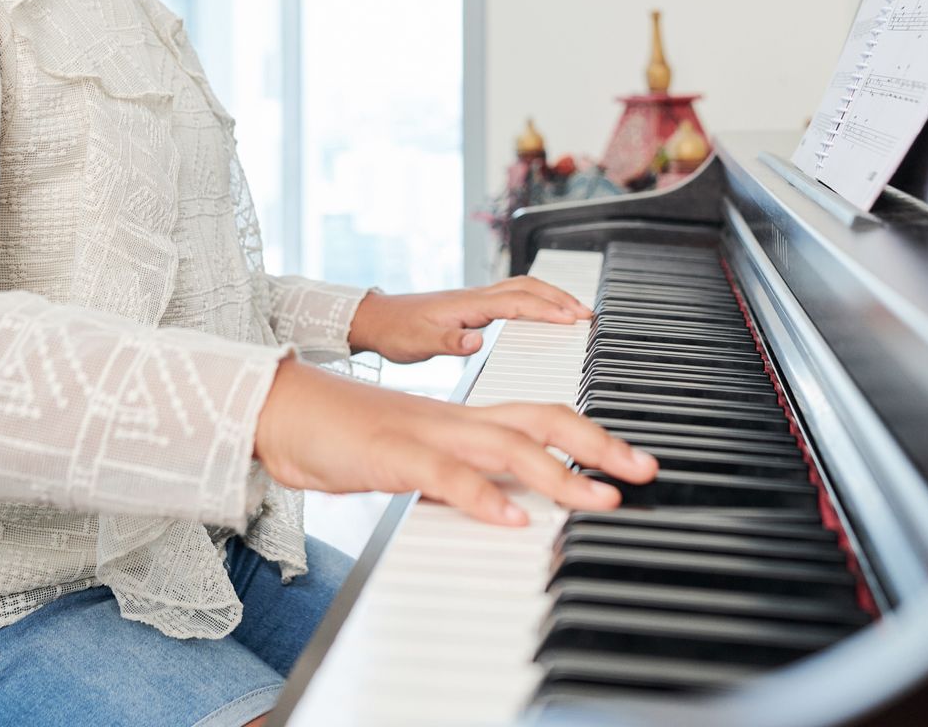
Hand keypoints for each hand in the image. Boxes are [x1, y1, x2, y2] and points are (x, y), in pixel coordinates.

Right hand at [253, 356, 657, 525]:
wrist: (283, 410)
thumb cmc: (345, 437)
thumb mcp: (417, 462)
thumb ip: (461, 478)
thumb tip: (504, 505)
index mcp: (465, 419)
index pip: (544, 416)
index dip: (594, 436)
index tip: (635, 462)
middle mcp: (457, 419)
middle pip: (545, 418)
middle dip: (601, 446)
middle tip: (644, 471)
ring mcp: (427, 433)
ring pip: (508, 443)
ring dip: (560, 474)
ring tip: (600, 499)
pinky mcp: (392, 455)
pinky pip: (447, 474)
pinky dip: (484, 496)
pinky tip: (513, 517)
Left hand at [346, 276, 594, 362]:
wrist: (376, 320)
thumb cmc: (396, 331)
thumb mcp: (419, 342)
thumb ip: (449, 342)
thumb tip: (476, 341)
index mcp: (469, 305)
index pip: (518, 303)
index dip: (548, 310)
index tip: (574, 319)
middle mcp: (476, 297)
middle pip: (528, 288)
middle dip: (560, 298)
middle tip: (587, 315)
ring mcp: (476, 300)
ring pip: (523, 289)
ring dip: (551, 296)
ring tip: (575, 312)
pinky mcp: (473, 307)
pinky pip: (513, 297)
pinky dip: (535, 301)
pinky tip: (542, 313)